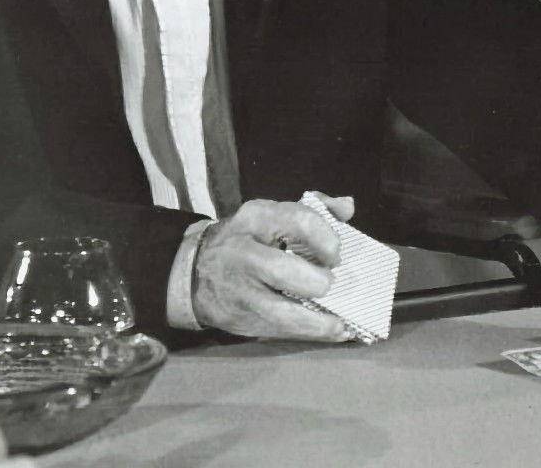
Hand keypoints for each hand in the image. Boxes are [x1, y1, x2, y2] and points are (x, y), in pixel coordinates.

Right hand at [191, 194, 355, 339]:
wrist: (193, 270)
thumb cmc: (247, 240)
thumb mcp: (271, 216)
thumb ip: (314, 209)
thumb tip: (347, 208)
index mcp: (256, 218)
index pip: (299, 221)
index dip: (326, 238)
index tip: (336, 254)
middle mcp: (244, 253)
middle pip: (283, 270)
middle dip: (317, 281)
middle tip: (330, 284)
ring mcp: (240, 290)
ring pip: (281, 311)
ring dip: (317, 320)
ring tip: (341, 323)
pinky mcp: (240, 318)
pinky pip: (280, 330)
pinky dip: (310, 333)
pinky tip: (334, 331)